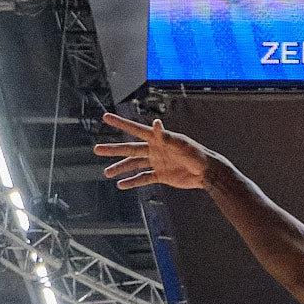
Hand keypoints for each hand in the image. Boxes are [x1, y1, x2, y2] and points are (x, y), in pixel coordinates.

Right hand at [96, 113, 216, 192]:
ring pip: (134, 165)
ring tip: (106, 173)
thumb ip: (166, 136)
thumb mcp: (180, 144)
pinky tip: (122, 185)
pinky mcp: (161, 175)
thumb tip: (157, 123)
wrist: (206, 172)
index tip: (106, 117)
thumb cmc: (196, 154)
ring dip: (120, 169)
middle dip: (113, 150)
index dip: (120, 123)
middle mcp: (154, 149)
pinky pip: (144, 178)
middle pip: (129, 149)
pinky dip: (133, 182)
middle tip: (97, 149)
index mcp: (157, 139)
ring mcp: (157, 162)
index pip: (134, 130)